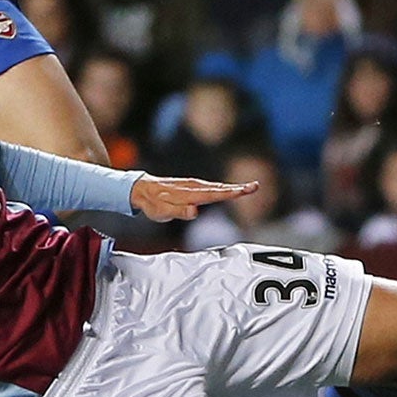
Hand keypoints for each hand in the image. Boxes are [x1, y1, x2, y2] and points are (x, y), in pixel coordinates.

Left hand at [130, 175, 259, 221]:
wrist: (142, 189)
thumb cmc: (152, 203)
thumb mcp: (162, 211)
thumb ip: (178, 211)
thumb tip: (195, 211)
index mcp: (190, 194)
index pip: (215, 194)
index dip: (231, 193)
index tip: (245, 190)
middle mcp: (194, 187)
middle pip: (220, 188)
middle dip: (238, 188)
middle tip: (255, 186)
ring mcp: (194, 185)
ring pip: (217, 186)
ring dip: (233, 187)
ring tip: (249, 187)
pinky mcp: (193, 186)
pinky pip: (212, 186)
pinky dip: (224, 187)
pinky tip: (229, 189)